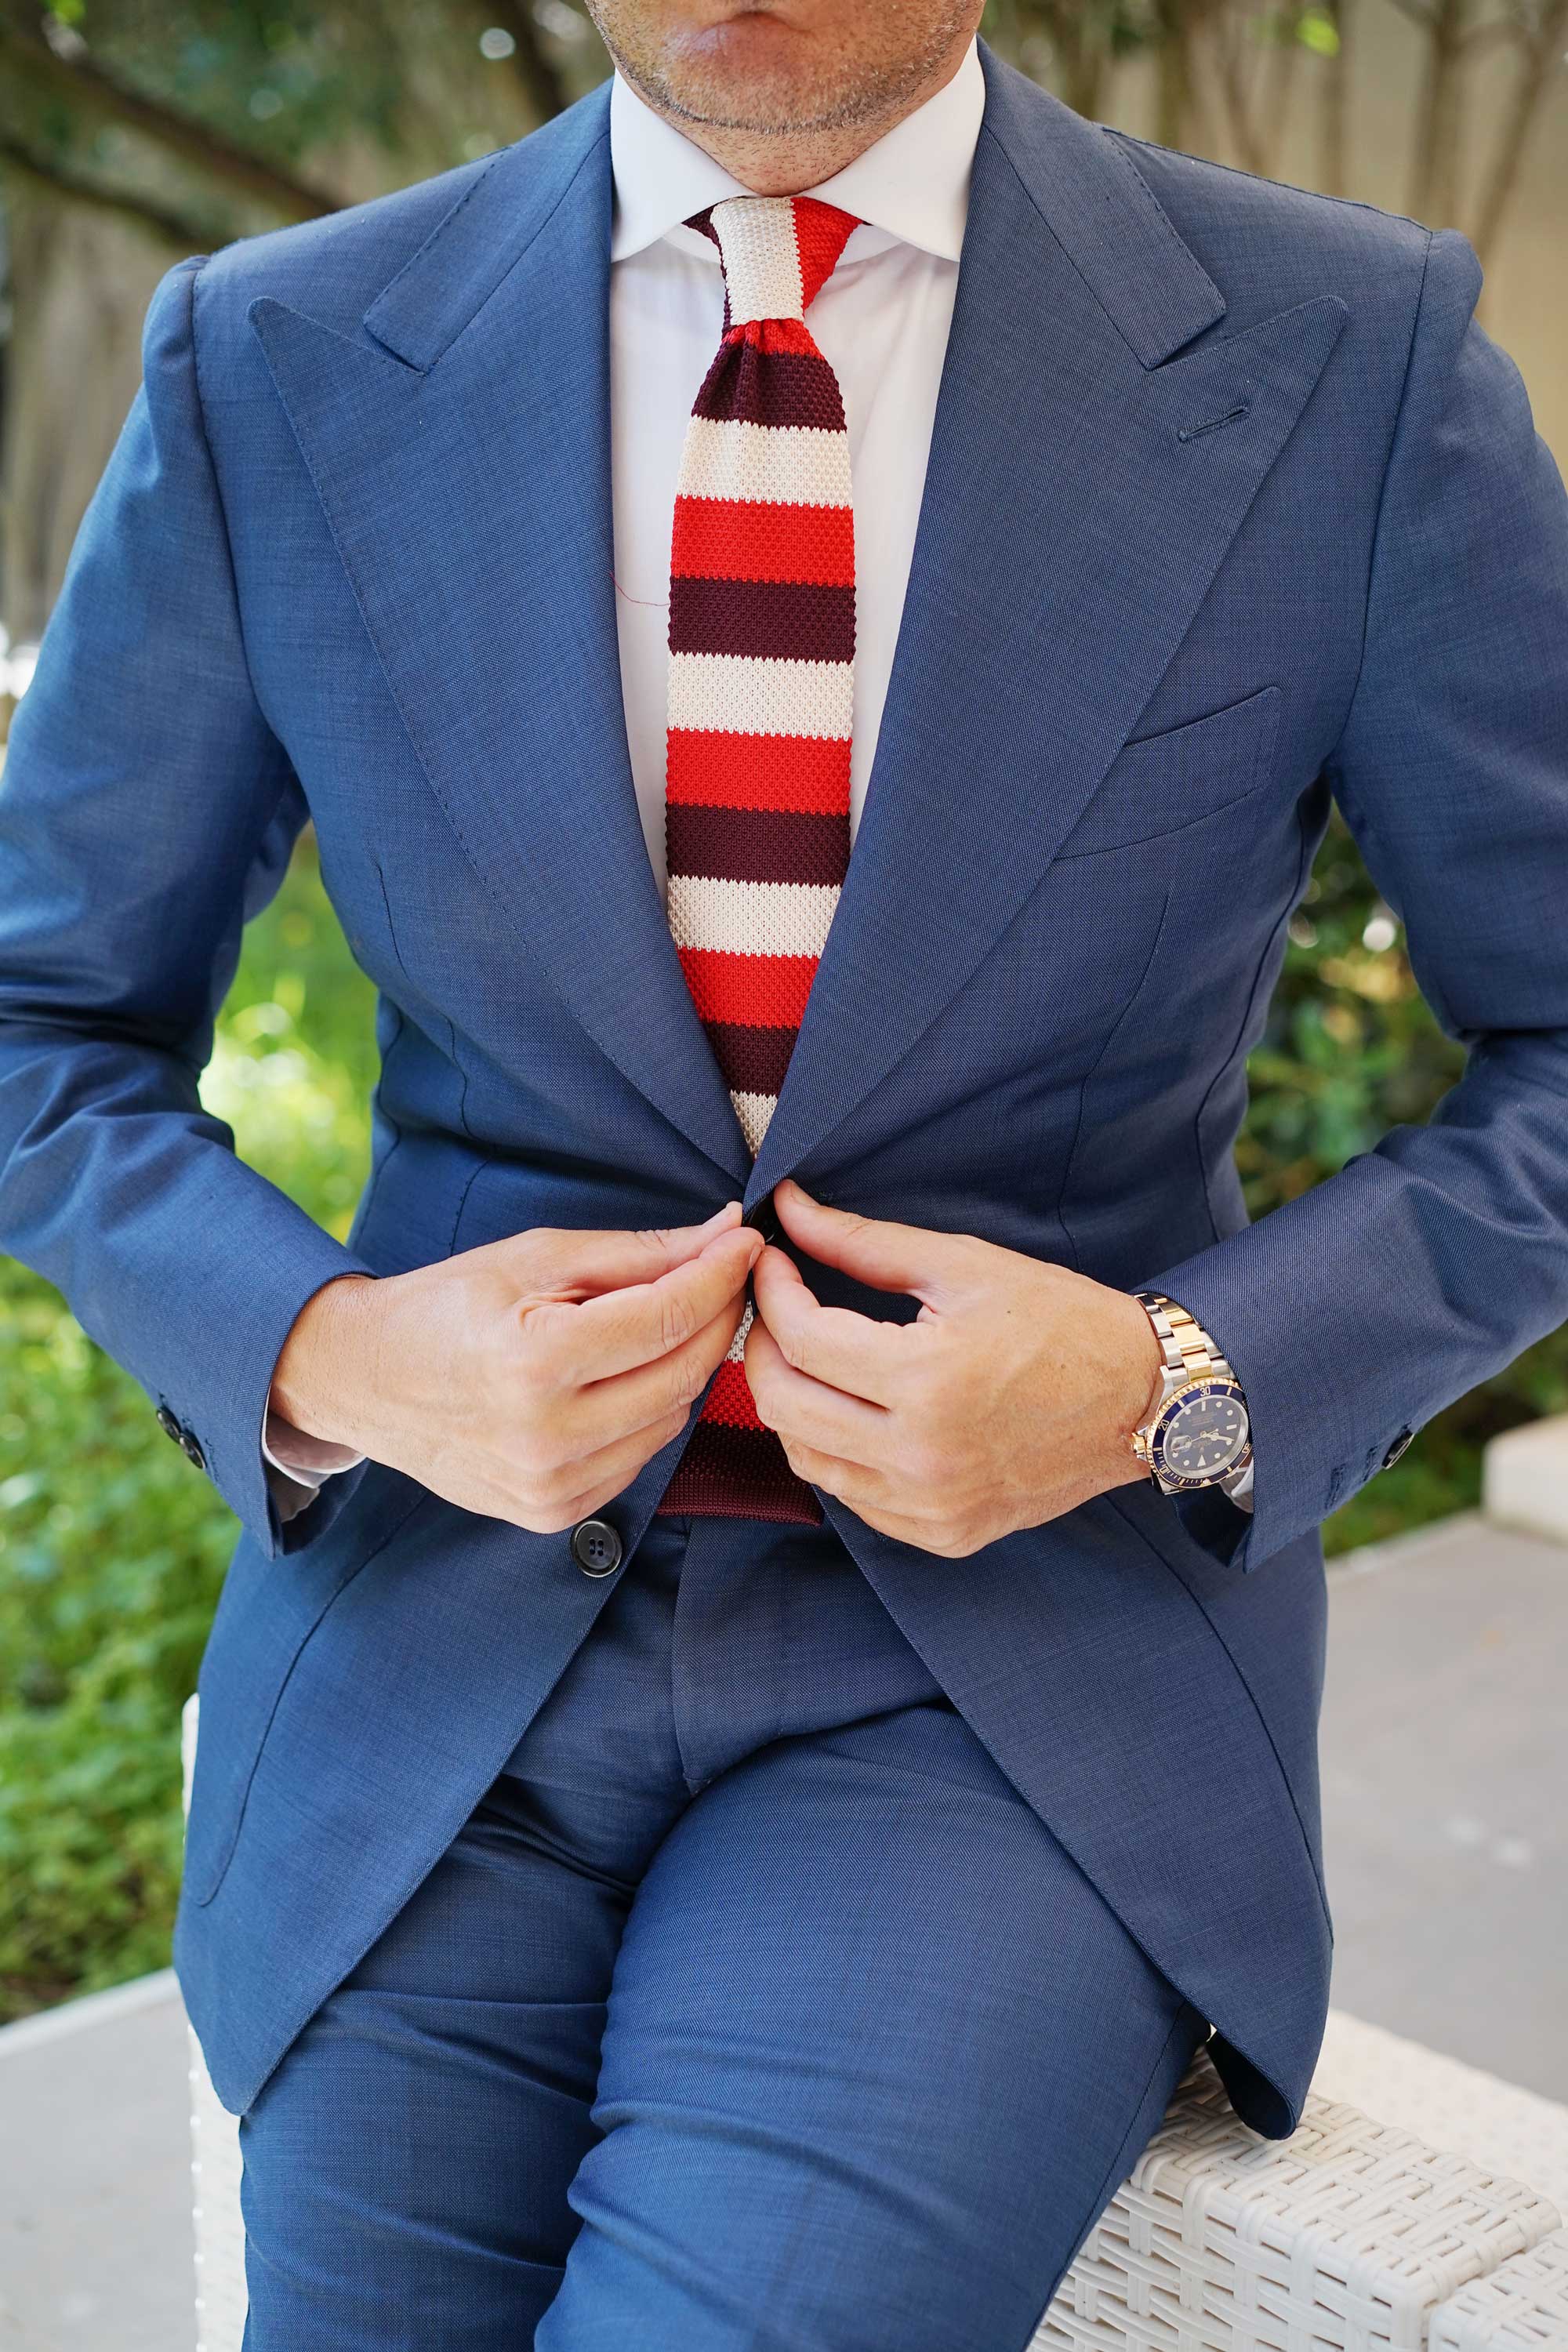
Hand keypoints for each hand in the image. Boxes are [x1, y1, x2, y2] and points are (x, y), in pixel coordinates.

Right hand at [270, 1203, 762, 1532]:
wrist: (363, 1380)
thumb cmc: (448, 1304)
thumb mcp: (535, 1259)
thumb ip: (636, 1254)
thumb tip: (723, 1233)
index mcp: (535, 1361)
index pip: (668, 1316)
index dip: (719, 1273)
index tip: (745, 1240)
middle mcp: (544, 1435)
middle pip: (682, 1373)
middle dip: (715, 1317)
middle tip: (722, 1274)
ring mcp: (548, 1485)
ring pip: (671, 1420)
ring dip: (684, 1367)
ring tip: (666, 1322)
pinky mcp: (549, 1513)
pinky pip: (638, 1459)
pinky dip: (648, 1414)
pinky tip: (624, 1378)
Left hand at [743, 1180, 1164, 1556]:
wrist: (1140, 1400)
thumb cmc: (1060, 1320)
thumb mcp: (964, 1266)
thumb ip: (863, 1243)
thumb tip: (787, 1209)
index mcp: (928, 1381)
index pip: (801, 1339)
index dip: (772, 1292)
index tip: (774, 1262)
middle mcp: (922, 1456)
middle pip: (783, 1406)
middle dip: (761, 1348)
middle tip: (779, 1308)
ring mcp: (930, 1506)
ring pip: (806, 1458)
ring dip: (791, 1402)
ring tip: (810, 1357)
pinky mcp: (942, 1535)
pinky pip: (851, 1497)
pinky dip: (835, 1450)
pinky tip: (854, 1410)